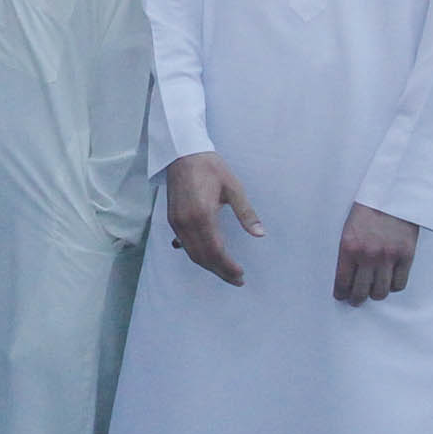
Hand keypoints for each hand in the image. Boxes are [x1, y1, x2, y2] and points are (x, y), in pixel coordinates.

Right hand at [164, 151, 263, 286]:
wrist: (182, 153)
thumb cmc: (211, 168)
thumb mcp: (233, 187)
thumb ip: (246, 213)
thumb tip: (260, 234)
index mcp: (202, 214)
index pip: (215, 250)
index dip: (228, 266)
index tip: (241, 275)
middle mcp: (186, 222)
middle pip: (202, 257)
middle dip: (220, 271)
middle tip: (237, 280)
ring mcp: (176, 222)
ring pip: (192, 253)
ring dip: (208, 266)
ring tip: (225, 272)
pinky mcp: (172, 219)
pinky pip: (184, 245)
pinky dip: (197, 255)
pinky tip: (208, 258)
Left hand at [333, 204, 419, 305]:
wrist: (394, 193)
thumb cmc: (368, 208)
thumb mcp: (349, 227)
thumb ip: (348, 251)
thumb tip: (347, 274)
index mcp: (349, 247)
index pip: (343, 282)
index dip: (341, 293)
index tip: (341, 296)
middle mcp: (368, 255)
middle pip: (361, 292)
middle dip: (356, 299)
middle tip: (356, 300)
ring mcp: (388, 257)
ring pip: (381, 292)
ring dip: (375, 294)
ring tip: (373, 291)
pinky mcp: (406, 256)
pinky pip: (399, 284)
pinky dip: (394, 286)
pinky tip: (390, 282)